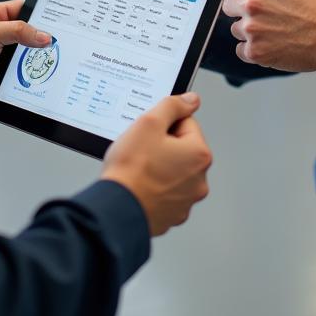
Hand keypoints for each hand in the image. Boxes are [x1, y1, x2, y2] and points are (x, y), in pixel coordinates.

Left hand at [0, 0, 50, 114]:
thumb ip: (17, 31)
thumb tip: (43, 35)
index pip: (22, 9)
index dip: (40, 13)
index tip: (59, 18)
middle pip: (29, 33)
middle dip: (42, 37)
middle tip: (60, 40)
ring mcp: (1, 55)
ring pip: (28, 54)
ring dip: (36, 58)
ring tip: (52, 57)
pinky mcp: (3, 75)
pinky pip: (23, 72)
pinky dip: (31, 74)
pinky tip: (40, 75)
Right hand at [101, 94, 211, 236]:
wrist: (116, 209)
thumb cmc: (131, 170)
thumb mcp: (149, 123)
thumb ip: (173, 106)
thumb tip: (191, 100)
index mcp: (199, 154)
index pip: (185, 123)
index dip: (163, 124)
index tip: (148, 134)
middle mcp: (199, 179)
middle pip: (181, 148)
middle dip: (162, 146)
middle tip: (141, 151)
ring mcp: (187, 200)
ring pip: (173, 171)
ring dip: (159, 167)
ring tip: (138, 170)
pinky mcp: (172, 214)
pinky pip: (165, 192)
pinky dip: (154, 188)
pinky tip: (139, 186)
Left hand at [183, 0, 315, 72]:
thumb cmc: (315, 8)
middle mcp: (253, 2)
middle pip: (227, 6)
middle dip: (241, 10)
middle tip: (267, 14)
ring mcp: (252, 28)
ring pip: (236, 29)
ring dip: (250, 30)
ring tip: (278, 29)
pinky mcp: (255, 51)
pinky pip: (242, 49)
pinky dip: (254, 49)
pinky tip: (275, 43)